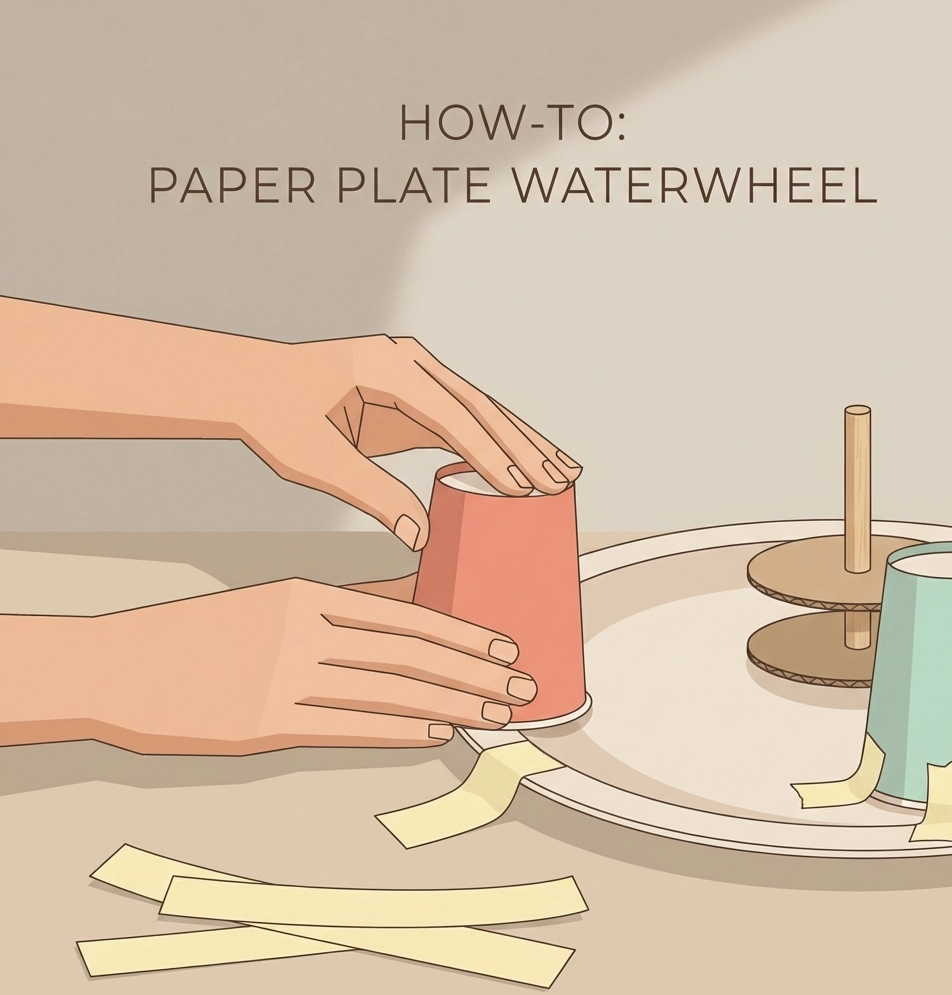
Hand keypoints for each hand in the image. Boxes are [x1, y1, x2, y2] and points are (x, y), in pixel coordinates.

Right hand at [0, 579, 536, 754]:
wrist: (118, 665)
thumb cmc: (202, 632)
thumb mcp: (277, 599)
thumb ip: (344, 604)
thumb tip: (413, 601)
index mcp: (310, 595)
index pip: (405, 614)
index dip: (463, 633)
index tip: (506, 644)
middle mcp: (305, 632)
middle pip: (410, 653)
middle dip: (476, 671)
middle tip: (523, 684)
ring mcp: (285, 679)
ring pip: (390, 691)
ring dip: (452, 703)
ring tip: (496, 714)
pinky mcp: (265, 725)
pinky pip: (347, 727)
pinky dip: (398, 730)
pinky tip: (434, 732)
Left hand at [1, 299, 581, 549]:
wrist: (248, 384)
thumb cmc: (273, 412)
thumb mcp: (316, 459)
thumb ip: (370, 493)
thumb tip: (419, 535)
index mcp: (387, 369)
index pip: (454, 416)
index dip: (491, 454)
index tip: (523, 486)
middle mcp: (408, 362)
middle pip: (481, 406)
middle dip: (524, 446)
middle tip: (563, 480)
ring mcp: (414, 372)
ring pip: (481, 407)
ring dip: (522, 440)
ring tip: (563, 470)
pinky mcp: (413, 390)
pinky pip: (464, 415)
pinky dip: (495, 439)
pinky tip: (521, 461)